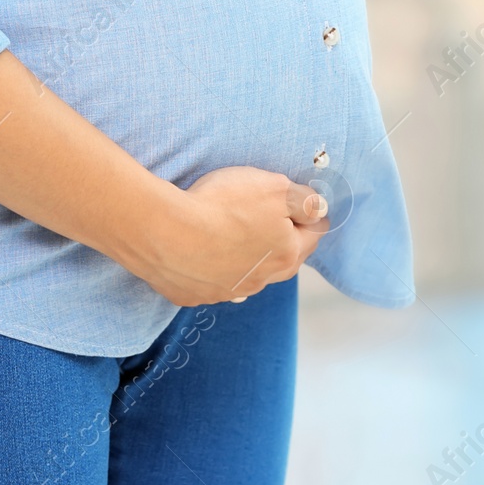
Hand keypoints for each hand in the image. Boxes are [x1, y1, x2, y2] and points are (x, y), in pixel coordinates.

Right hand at [131, 165, 328, 306]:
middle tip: (278, 224)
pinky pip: (212, 283)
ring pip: (249, 276)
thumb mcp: (274, 188)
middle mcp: (260, 280)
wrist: (163, 230)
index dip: (312, 217)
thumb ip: (304, 200)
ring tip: (238, 240)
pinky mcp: (194, 296)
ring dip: (248, 260)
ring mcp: (226, 292)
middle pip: (284, 260)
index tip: (307, 208)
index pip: (314, 235)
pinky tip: (203, 254)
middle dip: (285, 242)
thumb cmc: (222, 205)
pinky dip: (213, 270)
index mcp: (286, 254)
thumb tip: (319, 210)